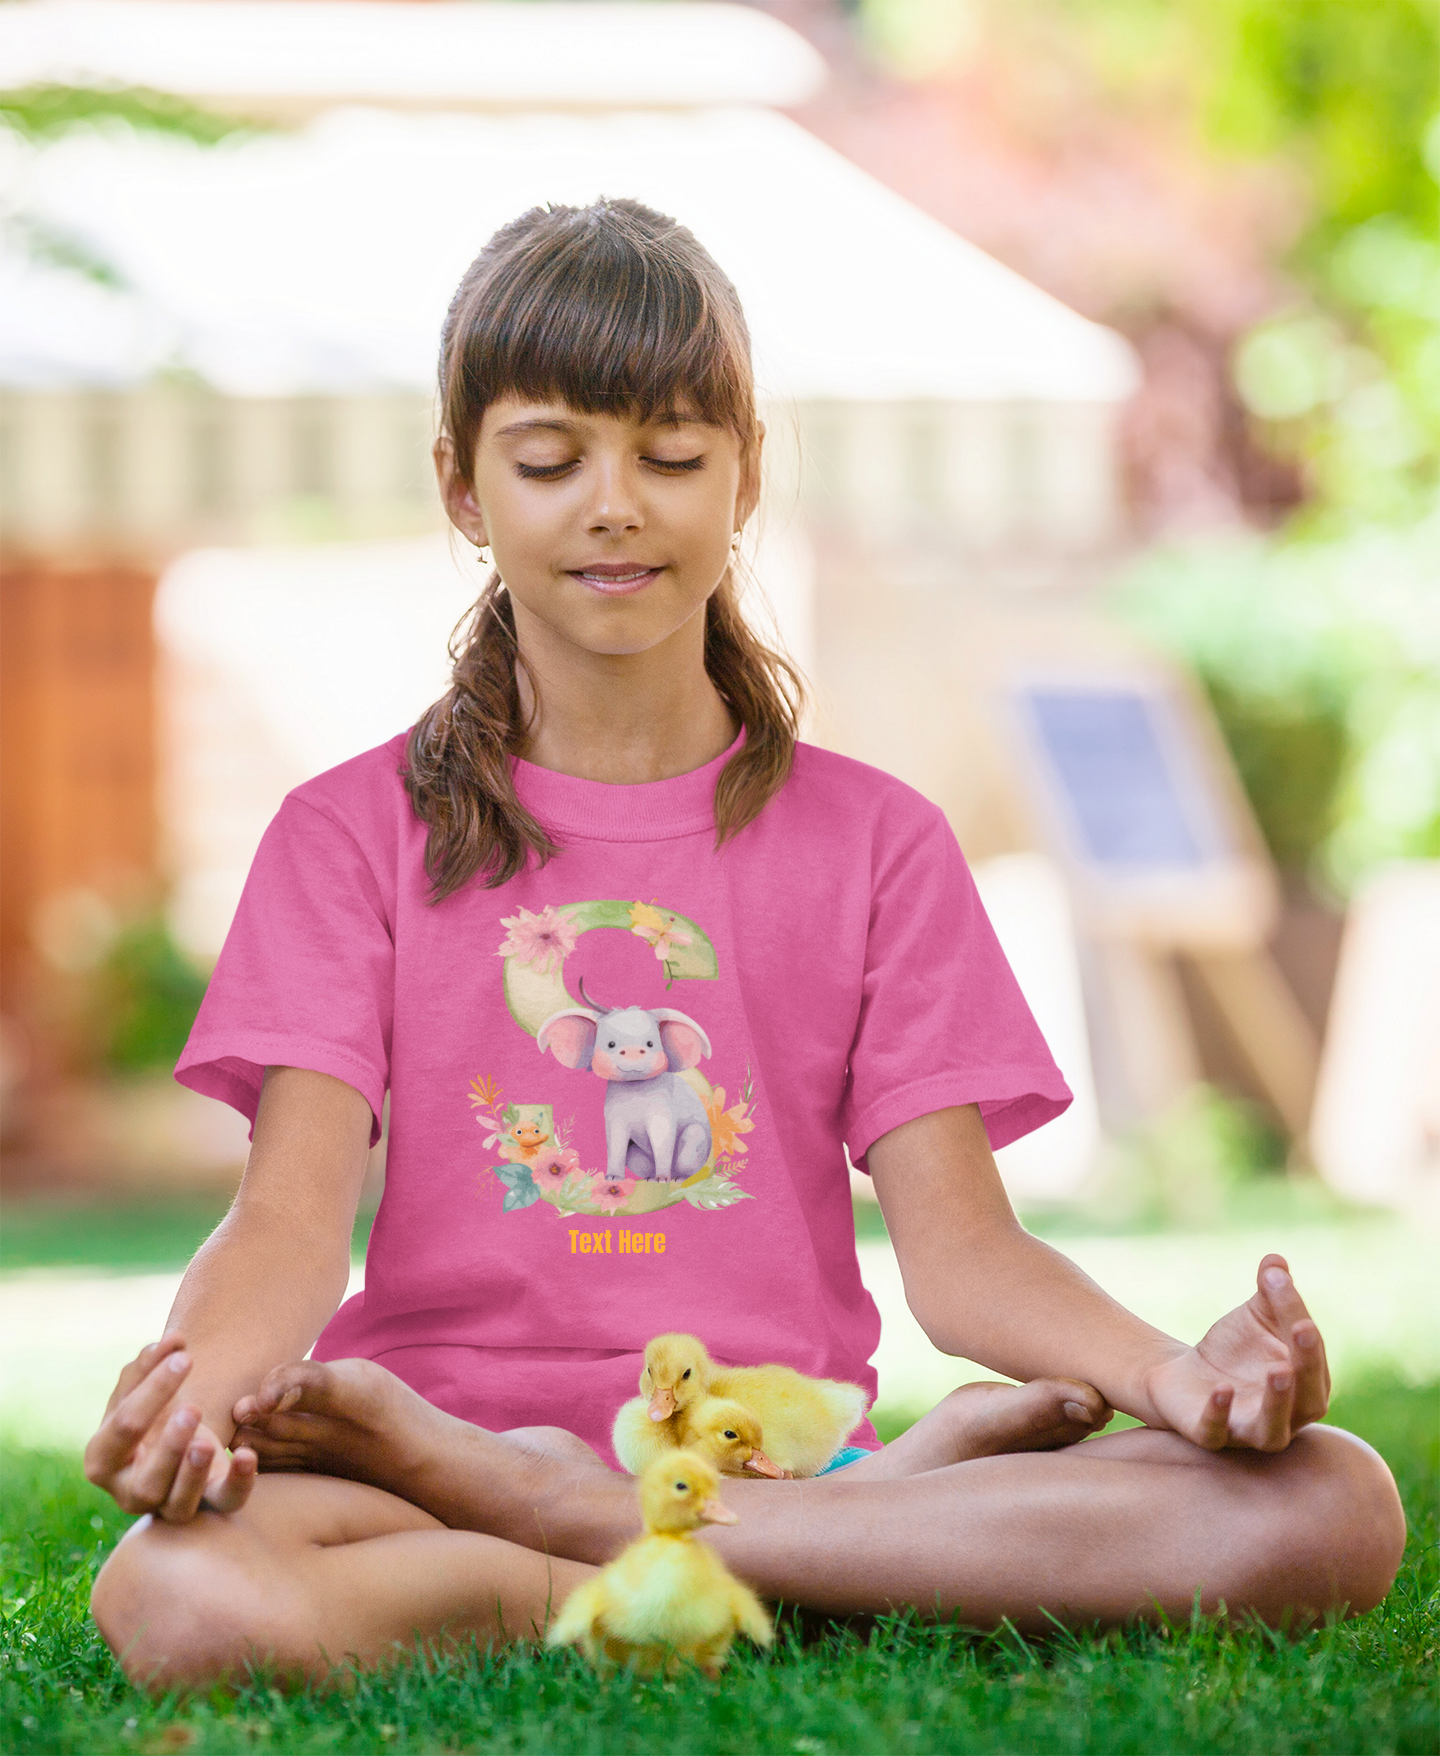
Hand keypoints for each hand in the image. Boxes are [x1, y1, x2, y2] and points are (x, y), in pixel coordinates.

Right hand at [83, 1335, 257, 1520]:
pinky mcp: (208, 1505)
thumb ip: (149, 1364)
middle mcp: (129, 1492)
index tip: (183, 1356)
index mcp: (103, 1458)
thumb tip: (172, 1341)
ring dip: (194, 1472)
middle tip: (192, 1408)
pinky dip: (239, 1481)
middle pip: (147, 1479)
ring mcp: (167, 1506)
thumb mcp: (142, 1389)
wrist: (173, 1443)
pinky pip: (225, 1503)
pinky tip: (246, 1454)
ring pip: (178, 1504)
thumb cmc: (150, 1414)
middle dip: (170, 1445)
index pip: (124, 1428)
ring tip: (207, 1443)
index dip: (152, 1391)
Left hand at [1142, 1254, 1330, 1451]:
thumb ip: (1270, 1290)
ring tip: (1278, 1369)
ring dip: (1277, 1402)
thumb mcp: (1253, 1315)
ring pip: (1272, 1431)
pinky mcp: (1210, 1435)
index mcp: (1305, 1385)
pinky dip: (1220, 1414)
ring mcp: (1247, 1431)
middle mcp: (1285, 1416)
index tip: (1282, 1284)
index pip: (1311, 1356)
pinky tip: (1221, 1389)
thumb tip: (1275, 1260)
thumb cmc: (1234, 1348)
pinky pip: (1217, 1433)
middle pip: (1308, 1401)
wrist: (1183, 1375)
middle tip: (1302, 1329)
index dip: (1302, 1322)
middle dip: (1308, 1366)